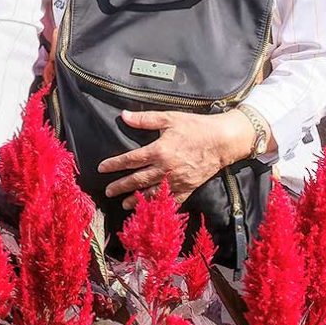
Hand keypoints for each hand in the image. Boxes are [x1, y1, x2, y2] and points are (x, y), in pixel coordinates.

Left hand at [98, 109, 254, 204]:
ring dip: (137, 199)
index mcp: (159, 151)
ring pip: (153, 192)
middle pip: (138, 180)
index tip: (102, 168)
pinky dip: (161, 204)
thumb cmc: (196, 127)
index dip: (114, 165)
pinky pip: (172, 199)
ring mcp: (177, 180)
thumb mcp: (169, 118)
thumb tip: (123, 116)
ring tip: (125, 204)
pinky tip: (152, 208)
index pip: (130, 160)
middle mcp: (166, 168)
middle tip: (108, 191)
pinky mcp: (189, 187)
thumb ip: (145, 119)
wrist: (223, 141)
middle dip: (121, 186)